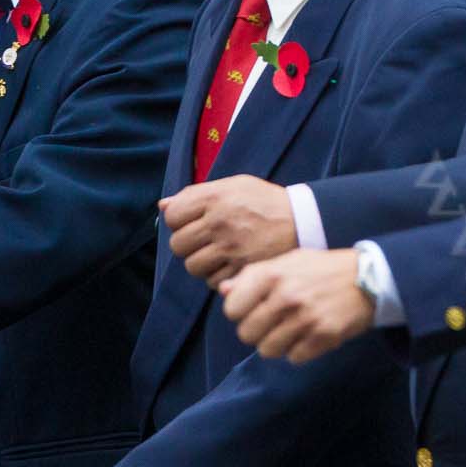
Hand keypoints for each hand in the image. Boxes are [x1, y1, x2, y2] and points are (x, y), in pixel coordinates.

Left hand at [162, 177, 298, 285]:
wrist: (303, 220)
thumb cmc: (265, 202)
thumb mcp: (235, 186)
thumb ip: (197, 194)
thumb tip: (163, 206)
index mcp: (216, 197)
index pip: (173, 215)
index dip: (180, 220)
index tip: (194, 221)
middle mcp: (220, 220)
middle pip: (178, 244)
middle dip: (189, 245)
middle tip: (207, 241)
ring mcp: (231, 246)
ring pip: (192, 266)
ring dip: (201, 263)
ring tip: (218, 254)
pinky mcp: (241, 267)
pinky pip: (212, 280)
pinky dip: (218, 276)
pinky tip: (230, 264)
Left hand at [221, 249, 373, 363]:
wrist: (371, 276)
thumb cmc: (324, 269)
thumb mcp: (289, 261)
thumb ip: (254, 274)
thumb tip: (223, 290)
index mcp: (272, 274)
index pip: (232, 309)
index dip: (241, 312)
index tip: (256, 308)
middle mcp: (286, 295)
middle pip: (247, 334)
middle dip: (258, 331)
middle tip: (276, 321)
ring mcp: (305, 317)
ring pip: (267, 350)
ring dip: (278, 344)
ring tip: (293, 329)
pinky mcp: (323, 335)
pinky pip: (294, 358)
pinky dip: (301, 350)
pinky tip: (311, 334)